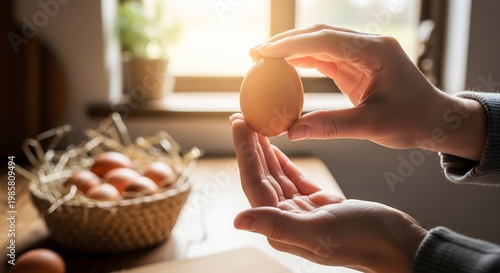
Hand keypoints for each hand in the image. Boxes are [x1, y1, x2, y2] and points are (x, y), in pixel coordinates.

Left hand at [231, 114, 426, 272]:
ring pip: (276, 175)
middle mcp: (286, 220)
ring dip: (265, 151)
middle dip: (250, 147)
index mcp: (281, 227)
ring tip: (256, 125)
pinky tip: (276, 147)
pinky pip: (294, 178)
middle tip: (241, 117)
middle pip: (261, 176)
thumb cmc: (363, 240)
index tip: (238, 124)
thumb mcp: (319, 231)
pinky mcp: (318, 204)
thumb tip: (238, 220)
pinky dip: (284, 162)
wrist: (398, 244)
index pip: (254, 183)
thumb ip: (277, 226)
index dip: (244, 152)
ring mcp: (302, 211)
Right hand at [252, 23, 485, 161]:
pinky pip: (326, 58)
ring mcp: (362, 53)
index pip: (326, 40)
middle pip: (320, 35)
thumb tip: (293, 132)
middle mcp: (368, 46)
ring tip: (263, 59)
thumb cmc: (413, 120)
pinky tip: (284, 67)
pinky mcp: (357, 65)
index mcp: (376, 52)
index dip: (292, 45)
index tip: (263, 53)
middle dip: (286, 42)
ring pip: (320, 43)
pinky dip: (303, 61)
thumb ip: (332, 126)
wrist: (436, 120)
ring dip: (292, 49)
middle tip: (255, 53)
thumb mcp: (373, 125)